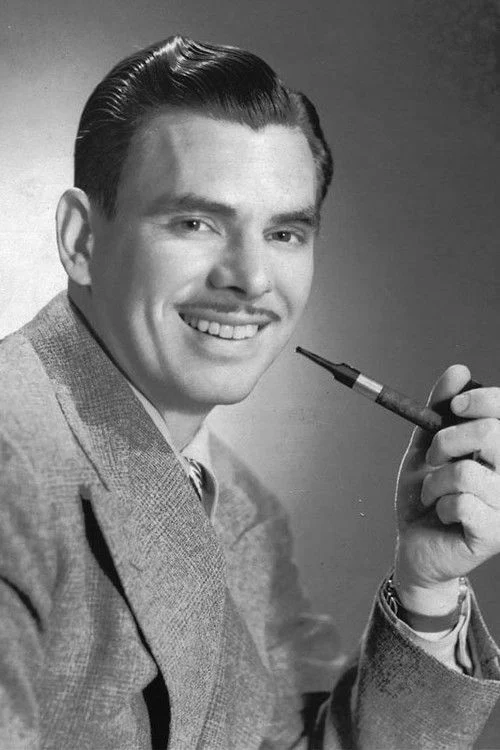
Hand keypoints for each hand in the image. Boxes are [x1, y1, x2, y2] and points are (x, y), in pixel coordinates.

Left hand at [394, 364, 499, 613]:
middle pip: (492, 434)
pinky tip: (442, 515)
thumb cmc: (425, 495)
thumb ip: (440, 411)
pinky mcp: (495, 533)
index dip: (482, 400)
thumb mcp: (427, 447)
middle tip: (433, 457)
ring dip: (434, 481)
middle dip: (448, 441)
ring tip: (432, 494)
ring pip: (467, 472)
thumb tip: (459, 371)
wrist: (414, 545)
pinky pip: (460, 502)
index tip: (454, 406)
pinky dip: (438, 504)